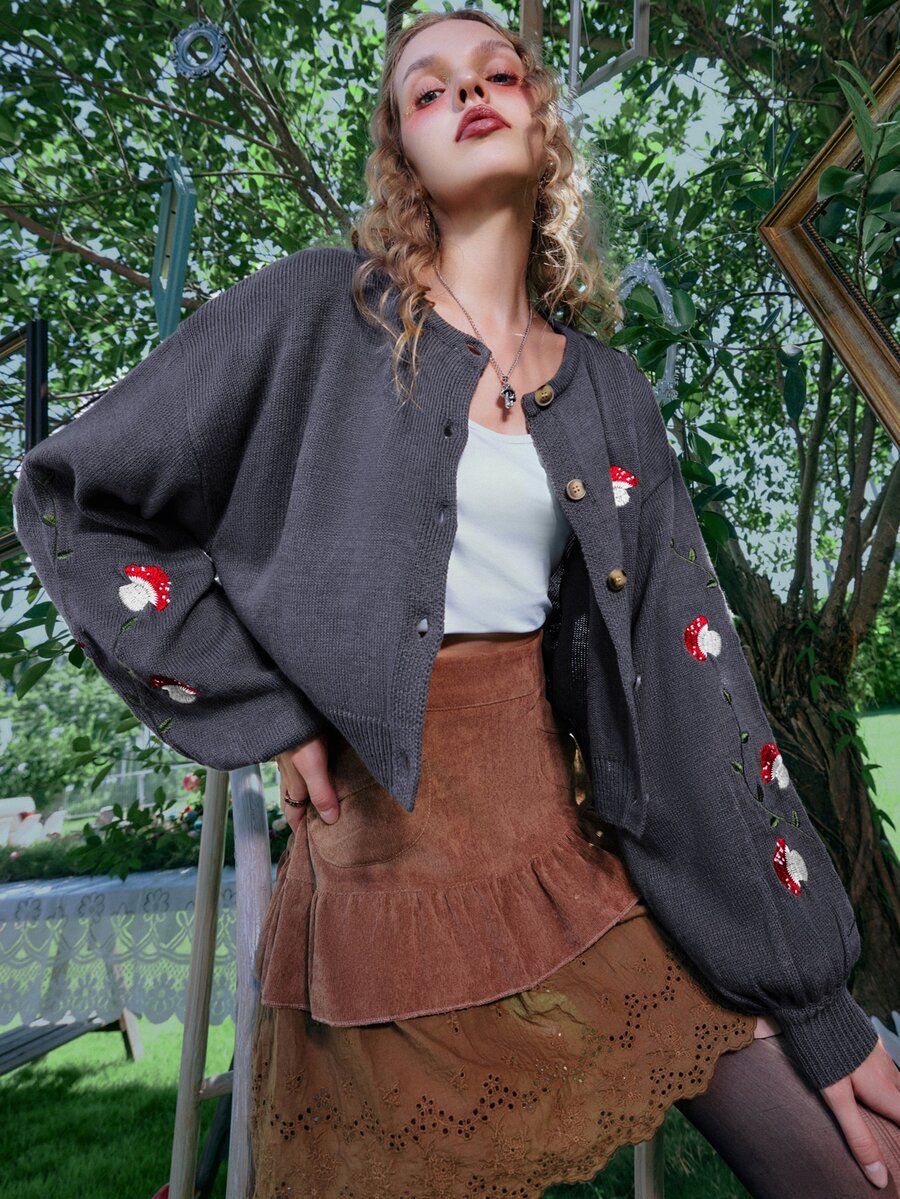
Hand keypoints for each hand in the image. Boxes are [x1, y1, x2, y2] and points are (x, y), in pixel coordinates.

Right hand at [274, 734, 340, 833]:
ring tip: (321, 803)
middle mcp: (289, 775)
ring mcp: (291, 761)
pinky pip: (302, 769)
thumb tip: (330, 820)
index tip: (308, 843)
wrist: (292, 705)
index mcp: (292, 784)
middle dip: (301, 815)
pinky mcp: (298, 747)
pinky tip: (321, 773)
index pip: (293, 814)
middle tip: (315, 827)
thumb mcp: (312, 766)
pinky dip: (309, 777)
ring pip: (297, 785)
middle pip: (293, 801)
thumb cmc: (301, 734)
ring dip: (306, 795)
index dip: (299, 828)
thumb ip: (320, 792)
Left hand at [819, 1036, 899, 1188]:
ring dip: (896, 1099)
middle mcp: (888, 1073)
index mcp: (885, 1091)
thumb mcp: (836, 1097)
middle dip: (899, 1114)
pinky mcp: (869, 1042)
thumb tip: (879, 1177)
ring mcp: (879, 1055)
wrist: (814, 1001)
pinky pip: (886, 1067)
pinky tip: (874, 1080)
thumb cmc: (823, 1050)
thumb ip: (858, 1136)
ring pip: (898, 1083)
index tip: (897, 1138)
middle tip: (892, 1124)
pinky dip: (887, 1081)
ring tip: (888, 1109)